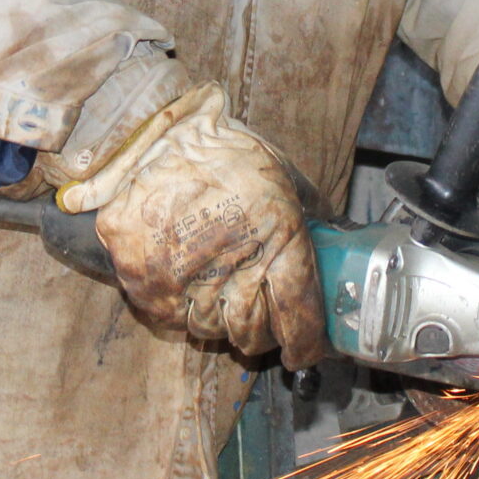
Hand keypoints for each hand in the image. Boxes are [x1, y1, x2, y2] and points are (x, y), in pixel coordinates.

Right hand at [71, 84, 327, 367]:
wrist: (149, 130)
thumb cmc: (220, 149)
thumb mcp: (280, 174)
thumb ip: (307, 217)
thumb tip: (333, 249)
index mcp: (278, 236)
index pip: (299, 314)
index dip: (306, 341)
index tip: (305, 348)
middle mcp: (232, 264)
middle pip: (253, 331)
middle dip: (263, 334)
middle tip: (263, 324)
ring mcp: (184, 278)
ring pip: (211, 329)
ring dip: (221, 321)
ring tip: (221, 294)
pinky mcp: (145, 282)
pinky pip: (173, 317)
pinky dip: (184, 309)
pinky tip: (189, 283)